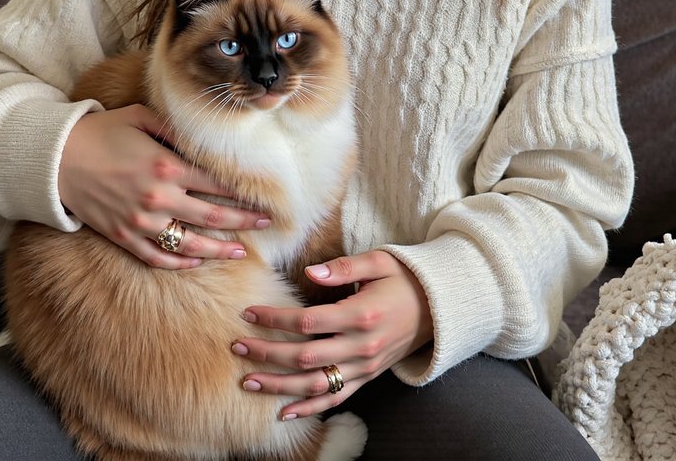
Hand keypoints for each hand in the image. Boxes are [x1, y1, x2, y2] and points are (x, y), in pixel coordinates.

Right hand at [58, 105, 269, 267]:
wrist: (55, 159)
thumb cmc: (101, 131)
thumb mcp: (140, 117)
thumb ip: (175, 129)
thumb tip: (203, 137)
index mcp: (166, 166)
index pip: (215, 184)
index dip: (242, 192)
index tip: (263, 196)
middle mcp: (158, 198)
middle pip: (211, 216)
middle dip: (243, 221)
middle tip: (267, 222)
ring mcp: (140, 222)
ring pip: (189, 244)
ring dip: (219, 250)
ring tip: (241, 253)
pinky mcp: (123, 236)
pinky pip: (157, 257)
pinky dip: (179, 263)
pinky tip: (197, 261)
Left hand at [232, 250, 432, 418]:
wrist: (438, 307)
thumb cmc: (404, 277)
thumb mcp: (378, 261)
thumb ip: (343, 268)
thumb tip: (310, 271)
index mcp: (360, 315)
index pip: (307, 321)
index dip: (274, 318)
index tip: (248, 312)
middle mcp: (361, 347)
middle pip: (304, 356)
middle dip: (266, 353)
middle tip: (236, 346)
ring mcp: (365, 367)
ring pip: (315, 385)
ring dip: (278, 386)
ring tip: (248, 381)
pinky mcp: (367, 378)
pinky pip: (335, 399)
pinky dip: (309, 409)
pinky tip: (283, 413)